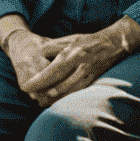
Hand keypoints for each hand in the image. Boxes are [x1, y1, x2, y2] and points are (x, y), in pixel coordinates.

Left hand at [7, 18, 139, 106]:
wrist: (113, 44)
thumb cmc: (87, 41)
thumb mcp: (69, 39)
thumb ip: (52, 47)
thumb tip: (37, 54)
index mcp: (73, 54)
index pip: (52, 71)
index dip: (38, 81)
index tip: (26, 86)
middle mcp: (81, 66)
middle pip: (58, 85)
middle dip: (43, 93)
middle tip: (31, 96)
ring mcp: (88, 75)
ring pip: (68, 93)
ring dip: (53, 99)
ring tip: (40, 101)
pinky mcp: (92, 82)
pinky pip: (76, 94)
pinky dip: (65, 99)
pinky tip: (56, 101)